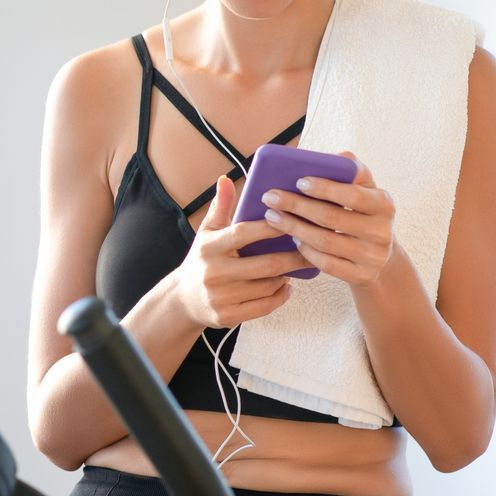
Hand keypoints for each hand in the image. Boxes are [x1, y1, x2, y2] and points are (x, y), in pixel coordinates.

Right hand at [174, 173, 310, 328]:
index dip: (270, 226)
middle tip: (313, 248)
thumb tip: (225, 178)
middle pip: (265, 265)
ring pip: (268, 286)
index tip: (293, 218)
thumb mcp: (206, 233)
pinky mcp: (228, 316)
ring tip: (297, 266)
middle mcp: (214, 273)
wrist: (182, 300)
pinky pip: (265, 306)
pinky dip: (280, 296)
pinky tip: (286, 286)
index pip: (244, 234)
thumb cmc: (202, 260)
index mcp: (209, 247)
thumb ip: (220, 207)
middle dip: (294, 257)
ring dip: (287, 276)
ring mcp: (221, 297)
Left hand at [256, 149, 395, 289]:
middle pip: (332, 218)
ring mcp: (373, 257)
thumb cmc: (363, 213)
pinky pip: (326, 264)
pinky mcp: (362, 276)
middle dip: (297, 206)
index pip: (352, 195)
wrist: (380, 256)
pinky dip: (306, 250)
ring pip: (325, 242)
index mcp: (384, 204)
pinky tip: (291, 239)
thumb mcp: (365, 190)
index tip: (298, 181)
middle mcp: (382, 232)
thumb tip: (337, 157)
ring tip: (272, 216)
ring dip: (294, 228)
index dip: (325, 188)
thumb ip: (352, 171)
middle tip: (270, 197)